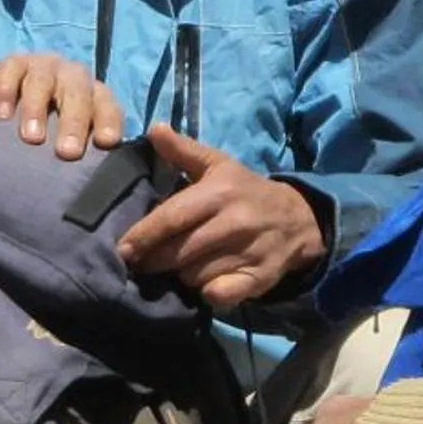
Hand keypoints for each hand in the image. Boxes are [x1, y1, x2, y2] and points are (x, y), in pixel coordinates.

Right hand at [0, 53, 124, 162]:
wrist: (18, 96)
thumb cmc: (53, 129)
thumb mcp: (72, 139)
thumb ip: (84, 155)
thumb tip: (91, 190)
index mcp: (93, 96)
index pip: (107, 106)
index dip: (108, 121)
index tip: (105, 142)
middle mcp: (72, 77)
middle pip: (77, 93)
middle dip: (73, 121)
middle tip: (67, 152)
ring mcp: (43, 67)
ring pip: (43, 81)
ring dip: (37, 109)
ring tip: (31, 138)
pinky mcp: (14, 64)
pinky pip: (11, 72)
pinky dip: (6, 92)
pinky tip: (2, 116)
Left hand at [116, 124, 326, 311]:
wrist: (299, 219)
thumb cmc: (246, 191)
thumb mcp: (218, 165)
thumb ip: (183, 150)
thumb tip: (154, 129)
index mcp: (219, 193)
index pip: (172, 218)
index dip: (143, 236)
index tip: (123, 250)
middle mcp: (234, 223)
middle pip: (179, 252)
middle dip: (155, 261)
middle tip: (143, 263)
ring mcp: (249, 252)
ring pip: (195, 276)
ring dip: (182, 274)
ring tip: (182, 265)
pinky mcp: (260, 278)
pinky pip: (219, 295)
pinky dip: (208, 292)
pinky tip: (207, 282)